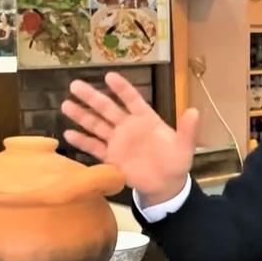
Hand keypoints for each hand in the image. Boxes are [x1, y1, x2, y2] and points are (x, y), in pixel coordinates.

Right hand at [61, 72, 198, 203]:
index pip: (132, 100)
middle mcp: (128, 127)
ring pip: (97, 125)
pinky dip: (82, 142)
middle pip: (108, 109)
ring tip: (66, 105)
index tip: (108, 76)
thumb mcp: (184, 146)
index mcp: (146, 119)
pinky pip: (95, 148)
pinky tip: (68, 134)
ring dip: (82, 116)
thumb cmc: (176, 161)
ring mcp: (118, 141)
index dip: (121, 88)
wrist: (166, 184)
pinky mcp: (111, 158)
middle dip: (92, 97)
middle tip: (75, 85)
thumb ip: (188, 130)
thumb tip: (196, 111)